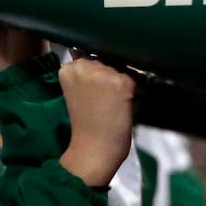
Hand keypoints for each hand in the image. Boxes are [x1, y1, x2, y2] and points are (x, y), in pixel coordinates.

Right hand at [57, 53, 136, 187]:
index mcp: (67, 68)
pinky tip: (126, 106)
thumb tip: (107, 58)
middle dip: (113, 74)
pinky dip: (137, 92)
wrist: (93, 150)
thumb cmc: (87, 124)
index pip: (90, 55)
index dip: (99, 72)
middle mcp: (83, 65)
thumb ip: (87, 74)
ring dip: (126, 81)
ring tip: (117, 103)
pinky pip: (138, 78)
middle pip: (108, 58)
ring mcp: (103, 72)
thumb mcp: (79, 92)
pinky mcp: (121, 82)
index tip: (98, 91)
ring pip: (124, 67)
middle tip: (108, 100)